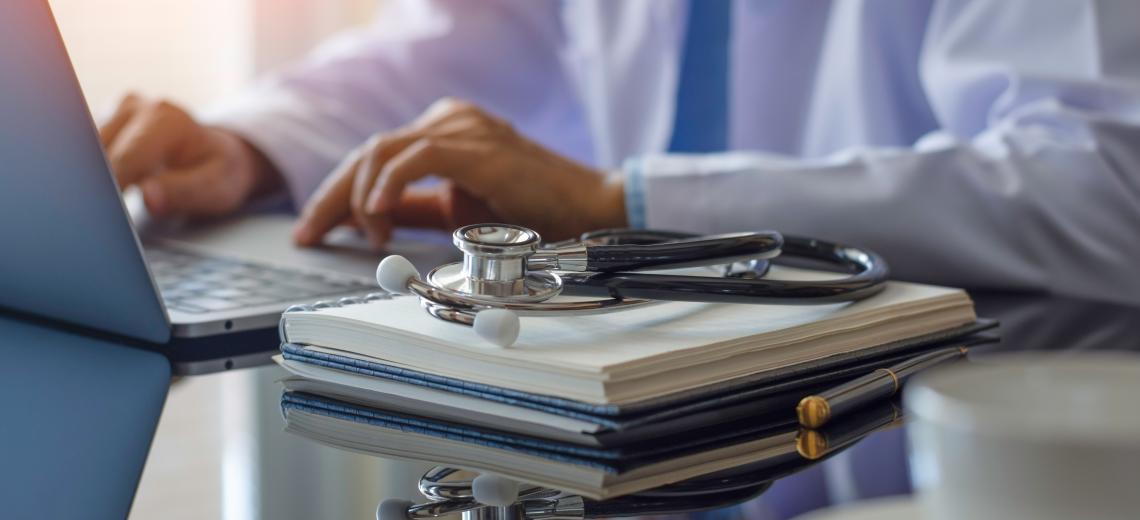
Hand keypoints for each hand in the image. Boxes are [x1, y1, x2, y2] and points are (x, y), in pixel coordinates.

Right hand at [99, 93, 280, 216]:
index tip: (106, 218)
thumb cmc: (220, 172)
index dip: (112, 191)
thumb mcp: (217, 188)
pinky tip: (102, 191)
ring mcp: (120, 111)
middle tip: (101, 218)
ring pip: (86, 150)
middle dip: (97, 186)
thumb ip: (183, 192)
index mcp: (168, 120)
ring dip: (91, 179)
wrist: (221, 153)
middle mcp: (140, 107)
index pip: (126, 159)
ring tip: (104, 206)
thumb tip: (149, 197)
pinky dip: (91, 172)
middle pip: (99, 152)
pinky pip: (87, 148)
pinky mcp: (108, 120)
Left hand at [293, 98, 626, 247]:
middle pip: (368, 151)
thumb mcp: (457, 213)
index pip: (374, 157)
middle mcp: (448, 120)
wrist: (588, 208)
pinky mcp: (476, 145)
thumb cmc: (533, 211)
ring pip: (383, 151)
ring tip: (367, 233)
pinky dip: (389, 184)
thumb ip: (414, 211)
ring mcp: (462, 127)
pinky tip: (378, 213)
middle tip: (309, 233)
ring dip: (362, 197)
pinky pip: (415, 158)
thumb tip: (368, 223)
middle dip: (332, 196)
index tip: (312, 229)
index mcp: (443, 131)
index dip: (336, 194)